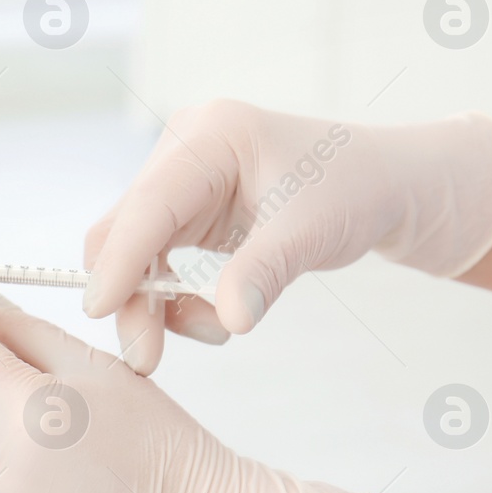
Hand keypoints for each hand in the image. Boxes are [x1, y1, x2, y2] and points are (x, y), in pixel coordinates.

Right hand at [82, 98, 491, 372]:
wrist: (390, 187)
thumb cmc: (358, 190)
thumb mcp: (313, 231)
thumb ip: (264, 272)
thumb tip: (231, 321)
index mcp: (209, 135)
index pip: (148, 203)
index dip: (121, 258)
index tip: (101, 310)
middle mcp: (184, 152)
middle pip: (128, 229)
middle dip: (133, 294)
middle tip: (145, 357)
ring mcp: (184, 183)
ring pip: (137, 253)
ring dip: (158, 303)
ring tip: (213, 332)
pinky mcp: (191, 214)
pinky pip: (161, 263)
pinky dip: (178, 299)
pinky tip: (220, 315)